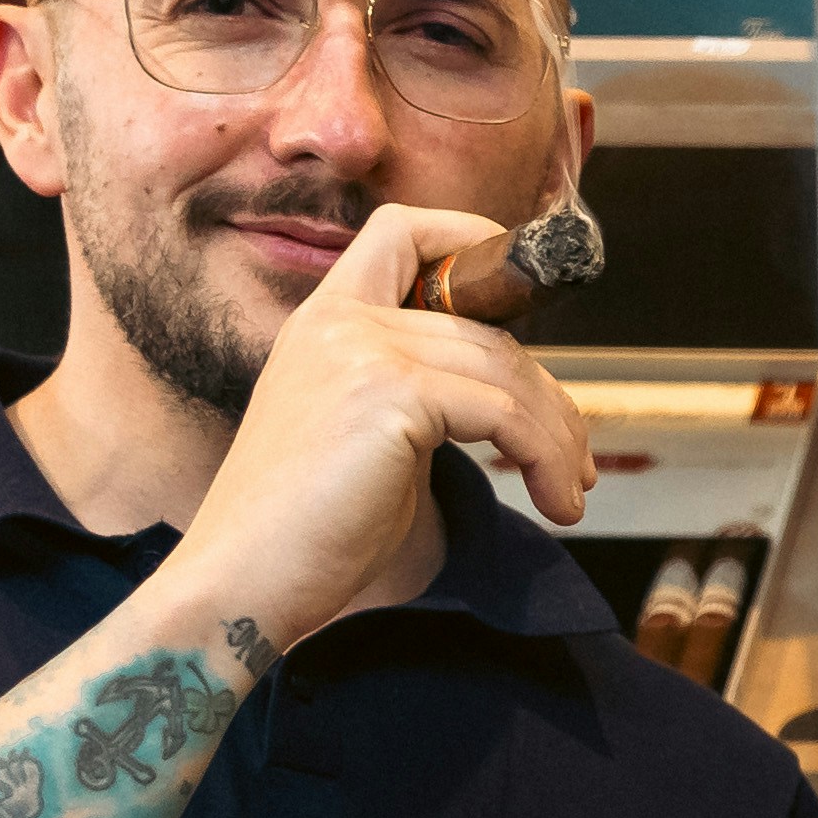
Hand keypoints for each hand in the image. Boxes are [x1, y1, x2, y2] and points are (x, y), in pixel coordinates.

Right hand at [159, 201, 594, 650]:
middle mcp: (339, 323)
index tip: (521, 281)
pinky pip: (504, 413)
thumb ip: (422, 402)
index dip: (467, 237)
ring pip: (505, 370)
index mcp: (324, 323)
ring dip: (557, 437)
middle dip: (546, 394)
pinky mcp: (389, 395)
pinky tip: (555, 501)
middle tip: (574, 458)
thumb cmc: (306, 537)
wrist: (242, 583)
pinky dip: (545, 458)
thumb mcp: (369, 443)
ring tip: (569, 490)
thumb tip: (511, 403)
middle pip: (483, 325)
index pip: (399, 233)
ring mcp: (361, 351)